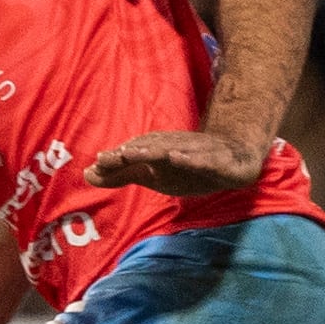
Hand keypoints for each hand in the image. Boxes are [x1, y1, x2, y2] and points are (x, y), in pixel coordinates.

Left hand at [87, 130, 265, 194]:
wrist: (237, 156)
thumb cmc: (189, 165)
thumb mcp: (154, 174)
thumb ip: (121, 175)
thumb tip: (87, 174)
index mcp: (159, 152)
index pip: (135, 153)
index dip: (117, 159)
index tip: (97, 163)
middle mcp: (176, 149)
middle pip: (150, 149)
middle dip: (130, 152)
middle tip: (108, 157)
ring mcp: (197, 153)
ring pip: (173, 151)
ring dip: (153, 152)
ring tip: (133, 154)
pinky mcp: (219, 162)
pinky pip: (204, 160)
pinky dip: (190, 159)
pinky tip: (177, 159)